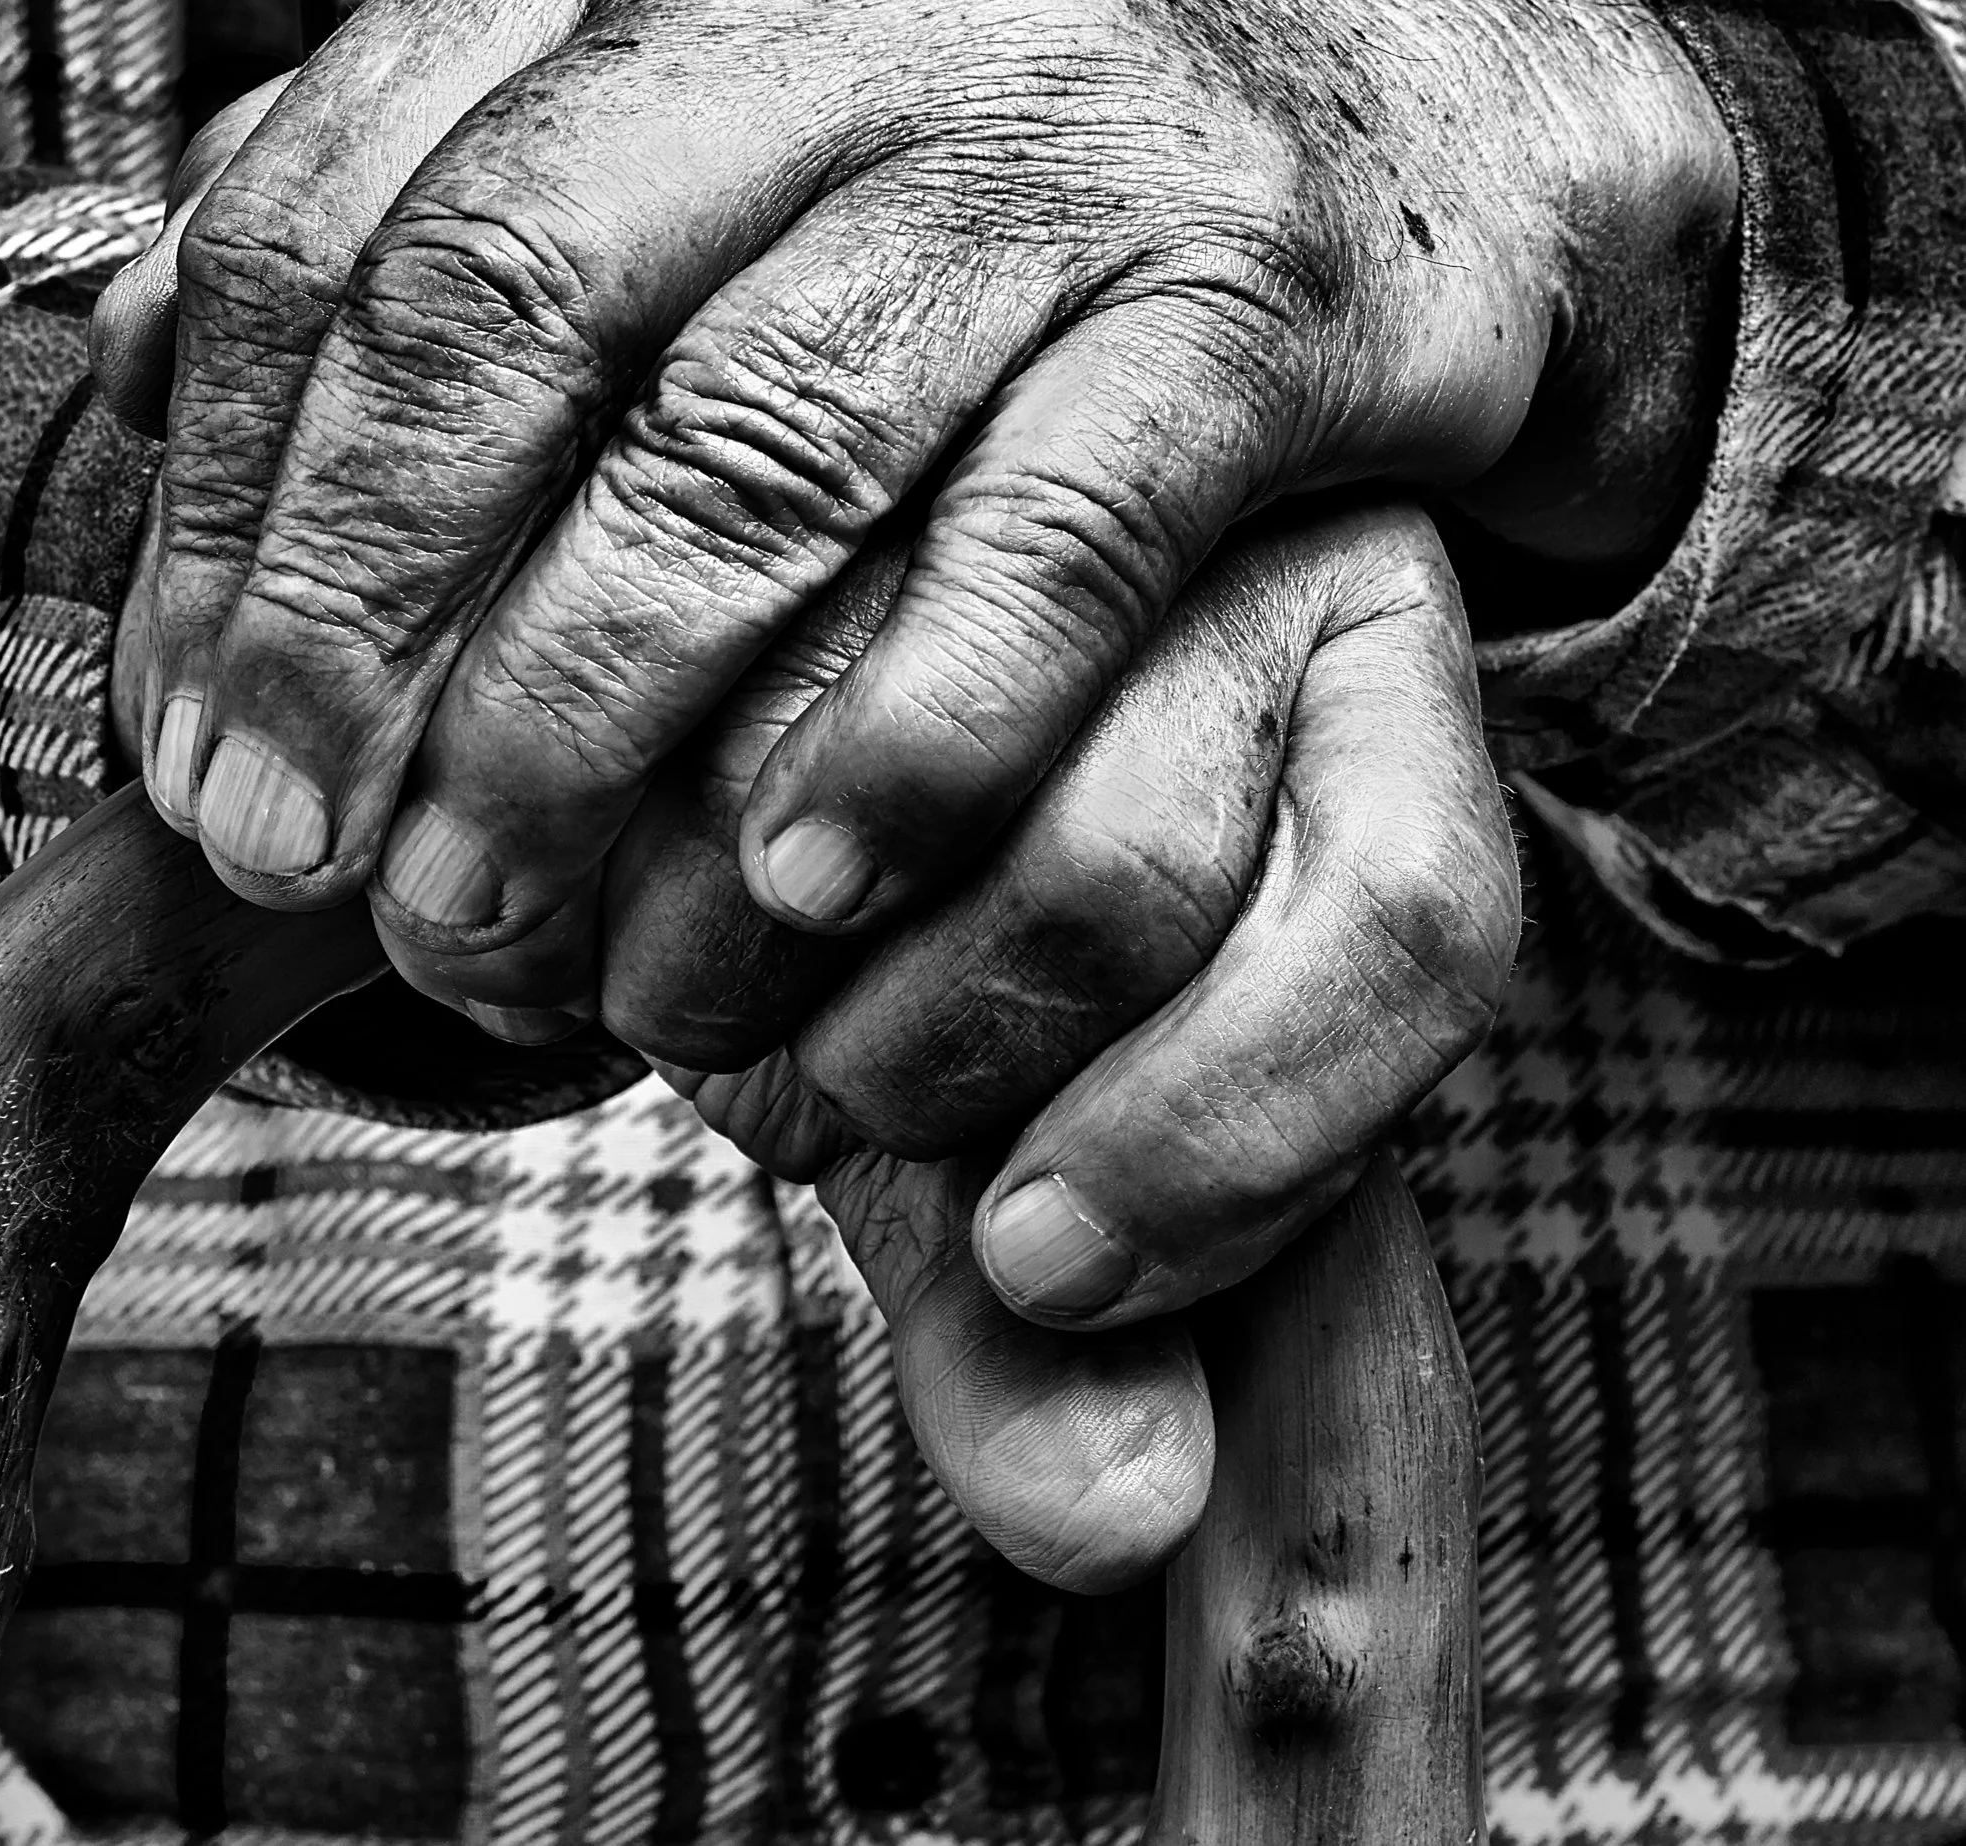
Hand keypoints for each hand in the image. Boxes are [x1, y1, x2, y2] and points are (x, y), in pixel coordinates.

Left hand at [93, 0, 1724, 1037]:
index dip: (215, 506)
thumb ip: (407, 199)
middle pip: (501, 311)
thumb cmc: (948, 166)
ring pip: (749, 445)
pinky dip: (901, 734)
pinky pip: (1046, 540)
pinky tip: (789, 886)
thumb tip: (121, 362)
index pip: (329, 212)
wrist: (1379, 92)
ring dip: (583, 719)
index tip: (185, 734)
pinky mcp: (1252, 284)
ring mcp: (1055, 122)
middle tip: (287, 853)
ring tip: (487, 923)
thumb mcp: (659, 106)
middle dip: (352, 617)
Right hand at [639, 501, 1516, 1587]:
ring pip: (897, 797)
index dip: (1234, 1131)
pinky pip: (692, 727)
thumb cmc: (894, 969)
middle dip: (920, 1064)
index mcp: (1367, 731)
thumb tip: (1121, 1524)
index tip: (1036, 1264)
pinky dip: (629, 887)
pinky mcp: (779, 477)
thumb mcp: (994, 1155)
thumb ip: (1054, 1342)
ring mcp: (1008, 476)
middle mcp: (1232, 559)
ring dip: (754, 987)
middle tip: (828, 1075)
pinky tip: (593, 910)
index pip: (1407, 925)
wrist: (671, 746)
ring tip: (706, 975)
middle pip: (1120, 877)